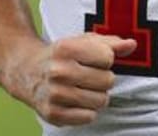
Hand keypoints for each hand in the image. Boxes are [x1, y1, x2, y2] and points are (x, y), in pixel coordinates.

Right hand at [3, 33, 136, 126]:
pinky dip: (87, 111)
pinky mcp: (53, 114)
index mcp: (66, 48)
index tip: (93, 60)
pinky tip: (76, 101)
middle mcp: (58, 71)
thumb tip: (131, 45)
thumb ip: (110, 43)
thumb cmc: (62, 55)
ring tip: (83, 88)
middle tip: (87, 76)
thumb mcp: (83, 42)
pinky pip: (89, 117)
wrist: (26, 71)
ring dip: (97, 96)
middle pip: (107, 81)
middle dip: (103, 79)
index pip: (108, 58)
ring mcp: (54, 94)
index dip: (105, 59)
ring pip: (101, 101)